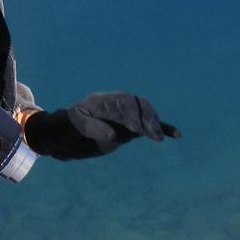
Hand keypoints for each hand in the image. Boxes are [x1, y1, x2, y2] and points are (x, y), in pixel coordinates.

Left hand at [24, 92, 179, 159]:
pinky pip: (147, 125)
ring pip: (145, 113)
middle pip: (138, 105)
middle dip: (146, 118)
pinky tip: (176, 135)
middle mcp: (115, 106)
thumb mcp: (74, 127)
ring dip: (154, 124)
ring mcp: (123, 116)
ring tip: (158, 138)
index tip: (136, 130)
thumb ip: (92, 128)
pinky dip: (162, 128)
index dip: (131, 114)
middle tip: (151, 135)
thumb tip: (114, 134)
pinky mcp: (129, 128)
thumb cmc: (66, 129)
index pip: (122, 102)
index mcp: (102, 101)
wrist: (63, 136)